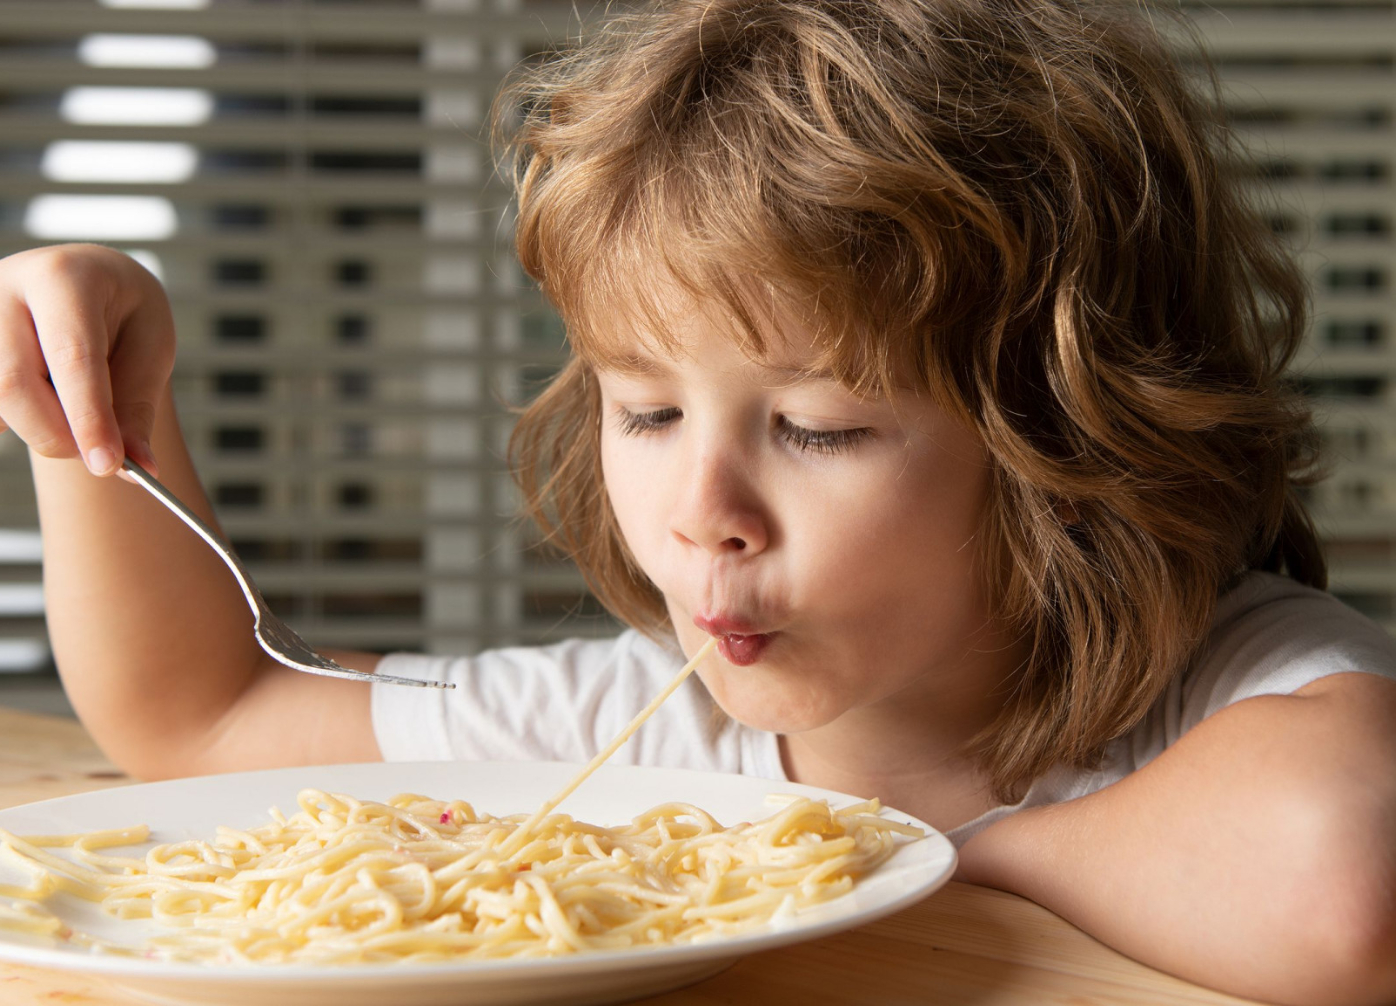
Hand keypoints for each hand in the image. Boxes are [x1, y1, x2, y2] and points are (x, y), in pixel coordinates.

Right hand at [0, 243, 174, 476]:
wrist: (86, 281)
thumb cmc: (122, 310)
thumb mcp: (150, 347)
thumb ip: (137, 406)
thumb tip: (139, 467)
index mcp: (64, 278)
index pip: (72, 356)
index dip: (88, 417)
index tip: (107, 465)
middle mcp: (4, 288)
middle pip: (14, 383)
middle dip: (57, 435)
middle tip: (99, 458)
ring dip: (39, 428)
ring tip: (76, 415)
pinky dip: (17, 419)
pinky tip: (43, 399)